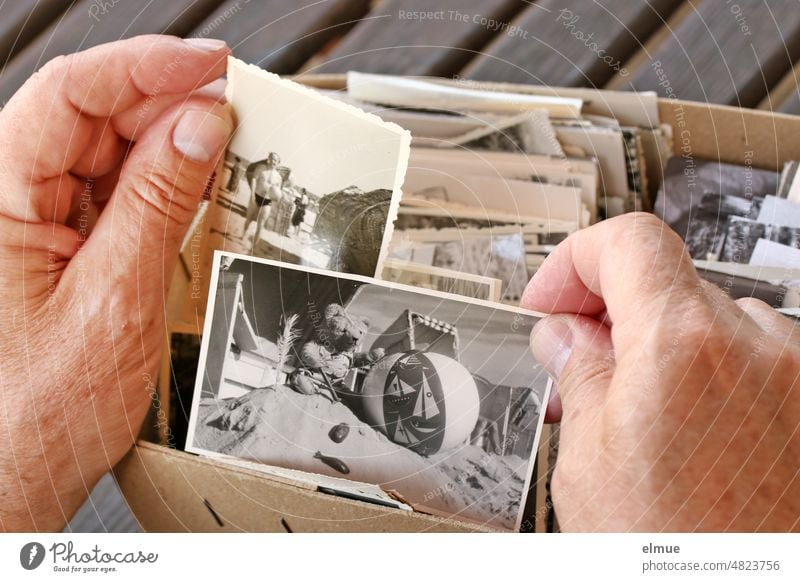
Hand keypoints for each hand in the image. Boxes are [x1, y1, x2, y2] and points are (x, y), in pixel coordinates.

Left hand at [0, 35, 233, 530]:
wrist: (11, 481)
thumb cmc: (32, 417)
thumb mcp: (114, 301)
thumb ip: (157, 205)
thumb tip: (199, 130)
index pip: (71, 95)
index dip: (146, 67)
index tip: (210, 65)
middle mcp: (3, 201)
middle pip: (91, 117)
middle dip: (168, 106)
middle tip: (235, 110)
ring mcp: (30, 223)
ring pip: (106, 153)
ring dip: (169, 146)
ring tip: (227, 150)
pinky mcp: (57, 247)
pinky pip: (113, 195)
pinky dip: (160, 186)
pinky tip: (196, 186)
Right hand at [523, 213, 799, 530]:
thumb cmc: (678, 557)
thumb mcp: (589, 465)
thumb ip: (577, 375)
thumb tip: (564, 335)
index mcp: (684, 347)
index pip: (627, 242)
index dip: (575, 261)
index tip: (553, 298)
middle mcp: (758, 348)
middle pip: (665, 286)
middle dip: (610, 318)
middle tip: (575, 365)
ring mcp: (799, 377)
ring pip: (710, 326)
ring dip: (662, 352)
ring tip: (633, 413)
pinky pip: (754, 363)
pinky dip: (710, 379)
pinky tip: (685, 434)